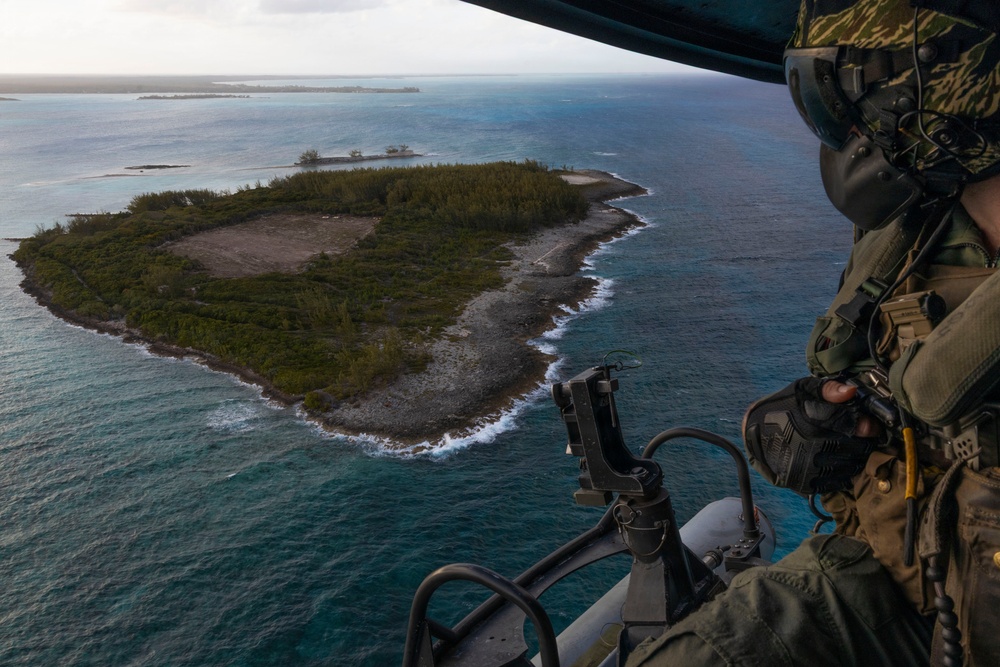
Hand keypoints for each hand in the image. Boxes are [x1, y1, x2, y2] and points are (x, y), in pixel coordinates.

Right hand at [742, 377, 879, 494]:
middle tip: (856, 435)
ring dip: (855, 457)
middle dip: (862, 441)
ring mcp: (810, 468)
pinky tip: (835, 461)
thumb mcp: (801, 390)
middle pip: (859, 448)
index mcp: (814, 422)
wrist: (755, 435)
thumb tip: (851, 391)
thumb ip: (827, 388)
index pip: (857, 426)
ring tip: (844, 447)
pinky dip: (843, 472)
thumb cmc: (782, 409)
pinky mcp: (807, 482)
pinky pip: (838, 481)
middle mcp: (813, 447)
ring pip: (852, 466)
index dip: (867, 425)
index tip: (867, 423)